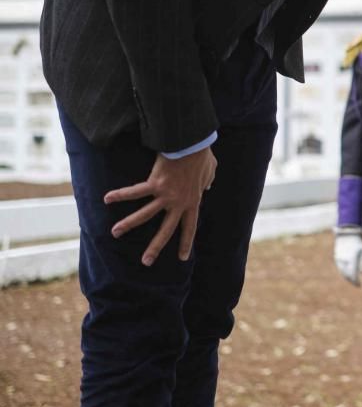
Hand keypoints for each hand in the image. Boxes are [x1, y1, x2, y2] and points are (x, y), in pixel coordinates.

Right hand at [103, 147, 216, 266]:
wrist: (194, 144)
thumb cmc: (202, 156)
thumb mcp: (210, 172)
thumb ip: (208, 181)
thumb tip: (208, 185)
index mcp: (192, 201)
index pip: (189, 226)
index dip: (186, 241)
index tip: (182, 257)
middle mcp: (179, 202)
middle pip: (166, 229)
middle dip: (156, 247)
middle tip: (146, 262)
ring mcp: (166, 195)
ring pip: (145, 215)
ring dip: (128, 224)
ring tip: (115, 232)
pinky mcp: (155, 184)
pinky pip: (134, 192)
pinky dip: (120, 194)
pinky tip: (107, 198)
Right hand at [333, 228, 361, 284]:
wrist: (347, 233)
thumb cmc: (357, 241)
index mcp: (352, 259)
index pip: (353, 275)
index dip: (356, 282)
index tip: (359, 285)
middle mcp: (344, 261)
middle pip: (347, 275)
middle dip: (351, 280)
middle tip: (356, 284)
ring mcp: (339, 259)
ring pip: (342, 272)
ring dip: (347, 277)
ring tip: (352, 280)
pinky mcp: (337, 257)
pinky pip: (340, 268)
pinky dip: (343, 272)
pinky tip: (346, 273)